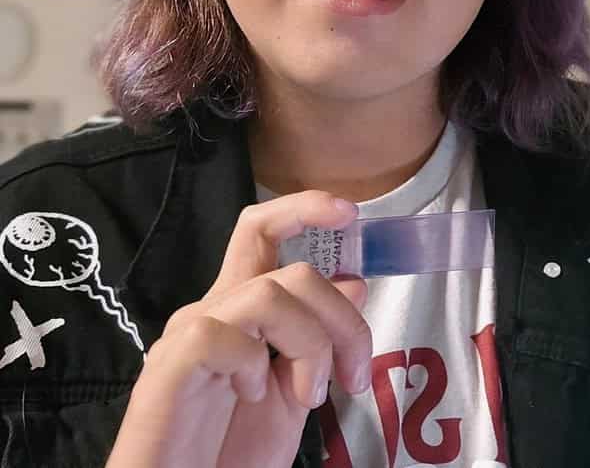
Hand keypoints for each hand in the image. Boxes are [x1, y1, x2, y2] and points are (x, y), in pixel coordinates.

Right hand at [105, 191, 371, 467]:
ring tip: (308, 398)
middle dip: (341, 319)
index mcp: (242, 308)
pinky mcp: (169, 367)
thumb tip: (355, 281)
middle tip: (356, 375)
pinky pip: (221, 335)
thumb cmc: (232, 453)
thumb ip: (320, 339)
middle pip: (290, 270)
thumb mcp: (295, 391)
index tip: (351, 214)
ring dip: (310, 346)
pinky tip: (249, 398)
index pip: (263, 232)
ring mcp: (188, 335)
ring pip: (268, 294)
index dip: (305, 209)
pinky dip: (253, 366)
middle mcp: (215, 309)